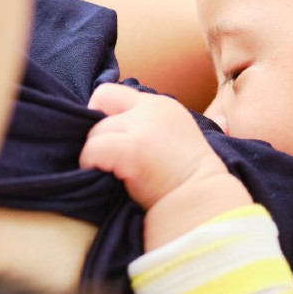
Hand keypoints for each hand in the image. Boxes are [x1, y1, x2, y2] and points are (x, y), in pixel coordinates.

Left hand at [82, 83, 220, 206]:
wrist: (203, 202)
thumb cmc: (186, 181)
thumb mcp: (172, 139)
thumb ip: (147, 126)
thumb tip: (109, 130)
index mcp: (162, 105)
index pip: (114, 91)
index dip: (103, 111)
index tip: (109, 136)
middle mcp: (153, 108)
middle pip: (101, 100)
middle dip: (98, 129)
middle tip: (107, 155)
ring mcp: (143, 127)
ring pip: (95, 130)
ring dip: (95, 152)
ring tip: (111, 172)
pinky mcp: (133, 148)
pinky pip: (92, 149)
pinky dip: (89, 163)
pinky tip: (102, 177)